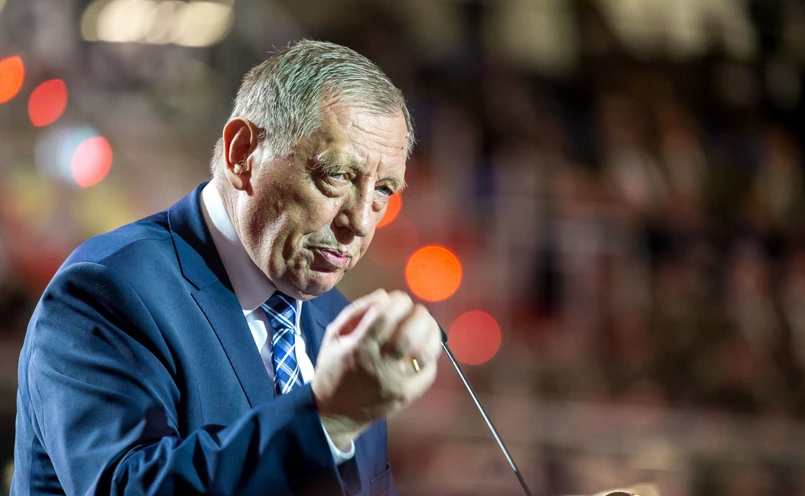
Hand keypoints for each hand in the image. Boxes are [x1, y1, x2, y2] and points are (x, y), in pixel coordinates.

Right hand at [311, 289, 441, 447]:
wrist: (335, 414)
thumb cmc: (333, 369)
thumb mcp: (334, 335)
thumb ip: (357, 310)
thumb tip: (384, 295)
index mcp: (359, 348)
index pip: (386, 317)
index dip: (398, 301)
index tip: (398, 299)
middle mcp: (380, 366)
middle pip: (410, 334)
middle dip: (418, 314)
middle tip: (415, 310)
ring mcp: (397, 383)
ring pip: (425, 352)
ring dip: (430, 331)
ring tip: (424, 324)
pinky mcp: (408, 395)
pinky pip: (429, 371)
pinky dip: (431, 354)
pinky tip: (423, 347)